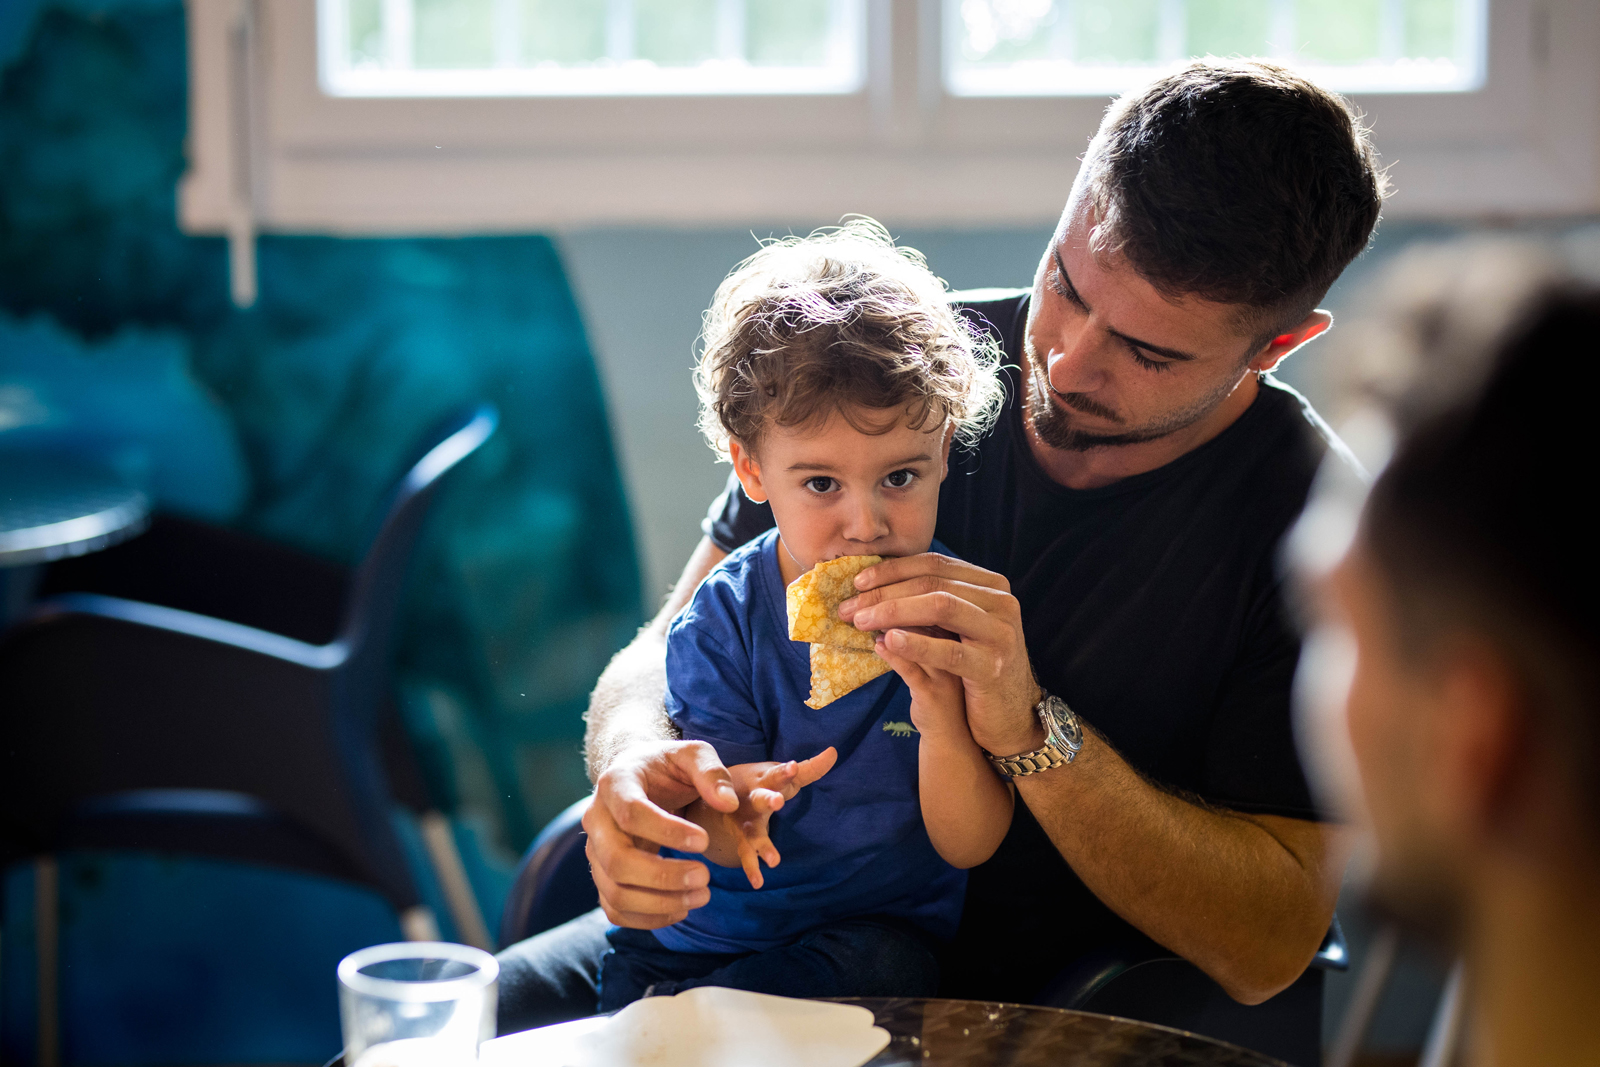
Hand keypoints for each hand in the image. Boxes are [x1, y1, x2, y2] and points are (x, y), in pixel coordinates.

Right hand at [583, 739, 739, 928]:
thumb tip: (729, 803)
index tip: (703, 842)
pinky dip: (650, 918)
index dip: (668, 832)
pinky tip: (683, 907)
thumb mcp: (692, 754)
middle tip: (706, 876)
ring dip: (661, 904)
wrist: (639, 778)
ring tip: (703, 895)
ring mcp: (595, 852)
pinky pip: (616, 910)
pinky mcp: (603, 877)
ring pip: (615, 892)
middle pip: (616, 861)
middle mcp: (596, 819)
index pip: (631, 814)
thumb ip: (712, 772)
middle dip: (663, 877)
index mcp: (615, 783)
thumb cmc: (667, 766)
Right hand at [699, 748, 836, 887]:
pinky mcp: (740, 837)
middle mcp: (751, 798)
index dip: (785, 771)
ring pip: (751, 832)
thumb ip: (810, 768)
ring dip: (761, 845)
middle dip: (767, 799)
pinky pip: (745, 854)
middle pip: (759, 798)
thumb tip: (834, 751)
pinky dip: (751, 868)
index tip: (793, 767)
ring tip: (774, 860)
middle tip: (778, 802)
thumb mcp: (783, 773)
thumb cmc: (761, 781)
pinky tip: (758, 883)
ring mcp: (743, 820)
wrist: (718, 792)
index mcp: (764, 780)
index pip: (777, 774)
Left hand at [839, 553, 1042, 756]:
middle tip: (850, 607)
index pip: (936, 565)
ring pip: (941, 608)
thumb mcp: (959, 628)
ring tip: (861, 621)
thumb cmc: (974, 667)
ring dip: (893, 612)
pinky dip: (914, 644)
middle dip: (885, 593)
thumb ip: (933, 602)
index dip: (894, 570)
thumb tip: (876, 583)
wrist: (1009, 715)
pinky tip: (886, 642)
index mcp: (992, 587)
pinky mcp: (991, 670)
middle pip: (933, 585)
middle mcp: (1002, 604)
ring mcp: (1000, 636)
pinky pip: (948, 652)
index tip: (858, 581)